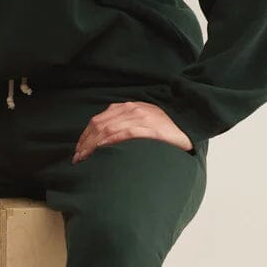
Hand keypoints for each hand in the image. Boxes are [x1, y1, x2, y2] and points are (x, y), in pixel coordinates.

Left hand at [71, 101, 192, 162]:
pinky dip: (112, 140)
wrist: (189, 122)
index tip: (78, 150)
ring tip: (85, 158)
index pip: (98, 120)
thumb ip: (124, 125)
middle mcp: (131, 110)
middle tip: (78, 158)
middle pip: (100, 125)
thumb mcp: (142, 120)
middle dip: (85, 142)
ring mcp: (141, 118)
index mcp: (127, 107)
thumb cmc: (164, 127)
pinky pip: (127, 133)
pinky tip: (103, 148)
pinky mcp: (151, 128)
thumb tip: (103, 141)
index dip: (85, 136)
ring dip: (94, 144)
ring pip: (109, 129)